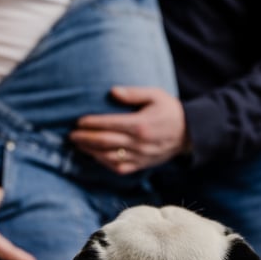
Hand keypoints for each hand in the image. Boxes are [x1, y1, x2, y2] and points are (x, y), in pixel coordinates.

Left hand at [70, 87, 188, 173]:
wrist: (189, 133)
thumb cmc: (169, 110)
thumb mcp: (155, 95)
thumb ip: (133, 93)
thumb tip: (112, 91)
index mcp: (140, 124)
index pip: (109, 124)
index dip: (91, 123)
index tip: (78, 121)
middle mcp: (138, 143)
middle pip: (104, 142)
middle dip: (85, 138)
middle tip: (71, 135)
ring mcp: (140, 156)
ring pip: (108, 157)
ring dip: (90, 151)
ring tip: (78, 145)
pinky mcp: (141, 165)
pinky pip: (119, 167)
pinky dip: (103, 163)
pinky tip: (94, 156)